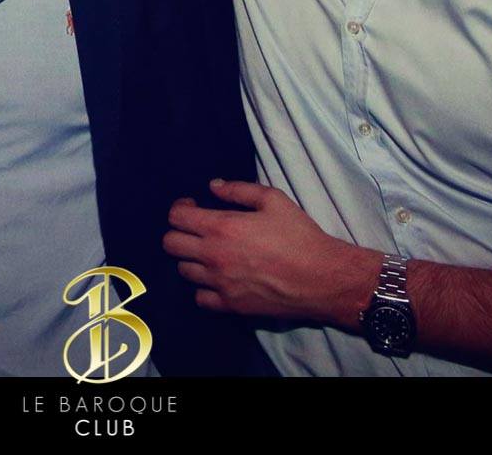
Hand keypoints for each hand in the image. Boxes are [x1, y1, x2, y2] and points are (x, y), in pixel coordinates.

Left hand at [164, 179, 380, 327]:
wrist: (321, 277)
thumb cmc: (299, 236)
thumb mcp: (273, 200)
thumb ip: (238, 190)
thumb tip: (214, 186)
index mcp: (222, 228)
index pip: (177, 218)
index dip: (180, 208)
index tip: (193, 206)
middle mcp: (214, 257)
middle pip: (170, 244)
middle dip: (179, 231)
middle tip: (196, 228)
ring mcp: (220, 284)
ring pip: (183, 271)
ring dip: (191, 258)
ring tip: (209, 252)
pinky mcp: (230, 305)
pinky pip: (200, 298)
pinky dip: (203, 287)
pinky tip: (217, 278)